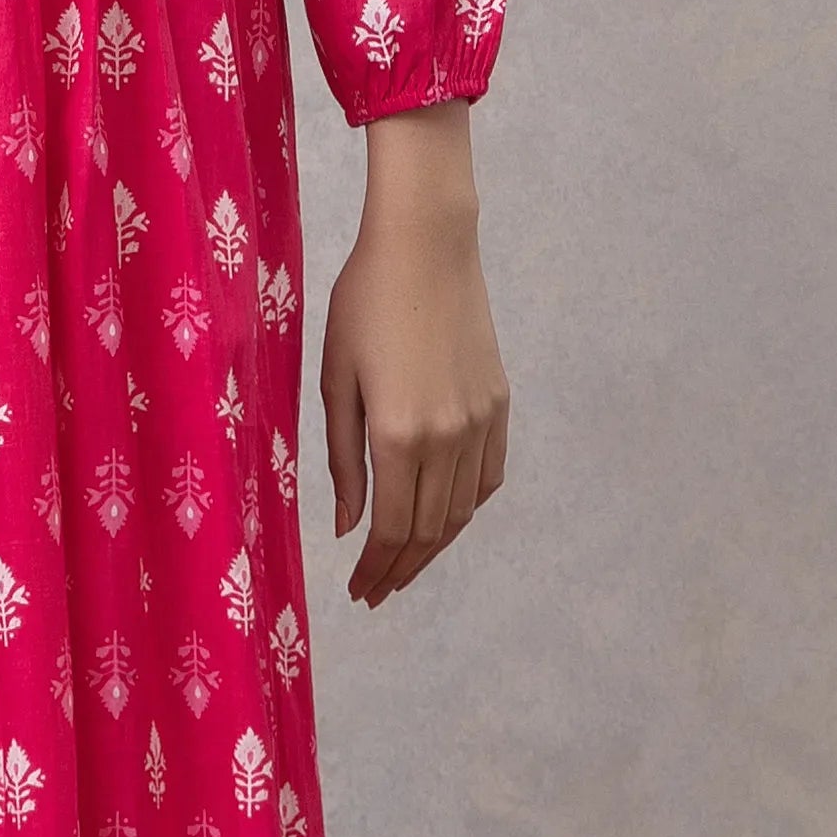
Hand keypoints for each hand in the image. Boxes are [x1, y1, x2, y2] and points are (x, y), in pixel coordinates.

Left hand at [320, 106, 509, 607]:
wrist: (426, 246)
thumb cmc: (364, 302)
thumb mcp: (337, 379)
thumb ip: (341, 458)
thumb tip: (349, 525)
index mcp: (399, 434)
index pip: (393, 529)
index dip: (375, 567)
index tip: (358, 590)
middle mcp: (447, 437)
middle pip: (430, 529)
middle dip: (401, 568)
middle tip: (377, 591)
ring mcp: (481, 422)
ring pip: (462, 510)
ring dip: (434, 546)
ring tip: (405, 564)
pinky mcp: (500, 404)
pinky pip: (488, 476)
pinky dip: (467, 507)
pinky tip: (445, 517)